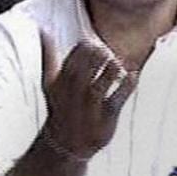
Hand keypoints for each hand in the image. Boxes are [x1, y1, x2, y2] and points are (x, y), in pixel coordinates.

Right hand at [40, 32, 137, 160]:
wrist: (64, 146)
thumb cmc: (60, 106)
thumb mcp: (49, 82)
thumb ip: (48, 55)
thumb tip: (43, 29)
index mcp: (60, 82)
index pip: (76, 55)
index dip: (88, 47)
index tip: (95, 46)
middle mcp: (74, 94)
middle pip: (89, 66)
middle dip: (101, 55)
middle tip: (107, 53)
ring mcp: (90, 107)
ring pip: (103, 81)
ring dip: (112, 69)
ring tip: (116, 65)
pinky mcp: (106, 118)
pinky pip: (119, 98)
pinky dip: (128, 84)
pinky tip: (132, 75)